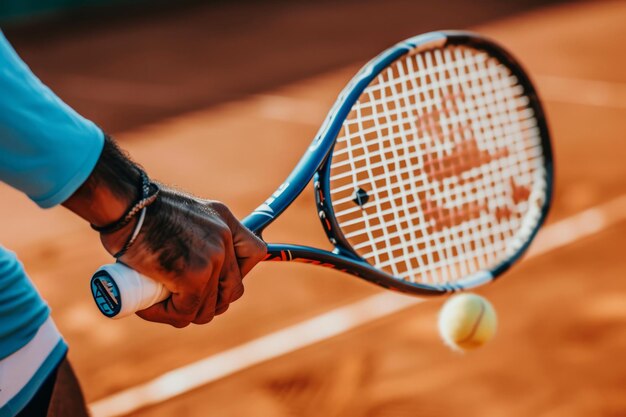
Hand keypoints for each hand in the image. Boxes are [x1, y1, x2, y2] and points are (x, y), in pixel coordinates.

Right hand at [101, 187, 266, 326]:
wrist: (122, 201)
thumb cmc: (137, 207)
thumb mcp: (179, 213)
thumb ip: (192, 233)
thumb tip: (188, 262)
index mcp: (223, 219)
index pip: (254, 252)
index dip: (236, 275)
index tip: (214, 282)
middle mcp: (225, 237)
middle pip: (233, 289)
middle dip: (208, 302)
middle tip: (181, 302)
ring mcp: (213, 257)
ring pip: (208, 307)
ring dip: (183, 313)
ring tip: (157, 303)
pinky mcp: (194, 277)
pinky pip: (186, 312)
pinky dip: (165, 315)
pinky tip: (147, 307)